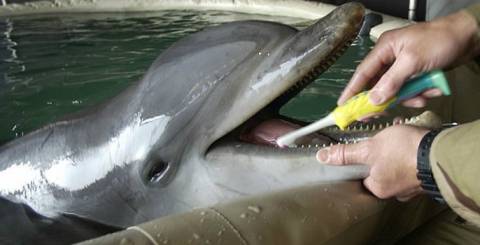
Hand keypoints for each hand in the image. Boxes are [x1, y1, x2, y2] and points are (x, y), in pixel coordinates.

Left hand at [316, 125, 428, 200]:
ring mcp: (411, 185)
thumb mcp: (369, 148)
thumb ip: (346, 154)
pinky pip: (409, 163)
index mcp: (378, 188)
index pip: (360, 177)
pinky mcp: (424, 175)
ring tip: (395, 136)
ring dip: (393, 150)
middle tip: (381, 140)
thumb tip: (321, 157)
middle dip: (378, 153)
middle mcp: (394, 192)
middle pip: (377, 171)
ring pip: (394, 165)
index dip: (359, 161)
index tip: (362, 149)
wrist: (440, 151)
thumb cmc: (402, 151)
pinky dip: (407, 151)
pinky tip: (408, 139)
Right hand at [338, 10, 479, 107]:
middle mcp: (391, 58)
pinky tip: (431, 90)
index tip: (342, 106)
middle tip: (378, 114)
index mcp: (384, 49)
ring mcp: (404, 66)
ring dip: (409, 96)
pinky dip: (420, 93)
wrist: (468, 37)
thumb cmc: (439, 40)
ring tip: (421, 97)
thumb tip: (374, 99)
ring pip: (397, 90)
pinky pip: (411, 89)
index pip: (363, 73)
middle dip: (385, 99)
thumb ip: (391, 81)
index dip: (352, 90)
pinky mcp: (416, 73)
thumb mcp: (412, 61)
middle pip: (379, 85)